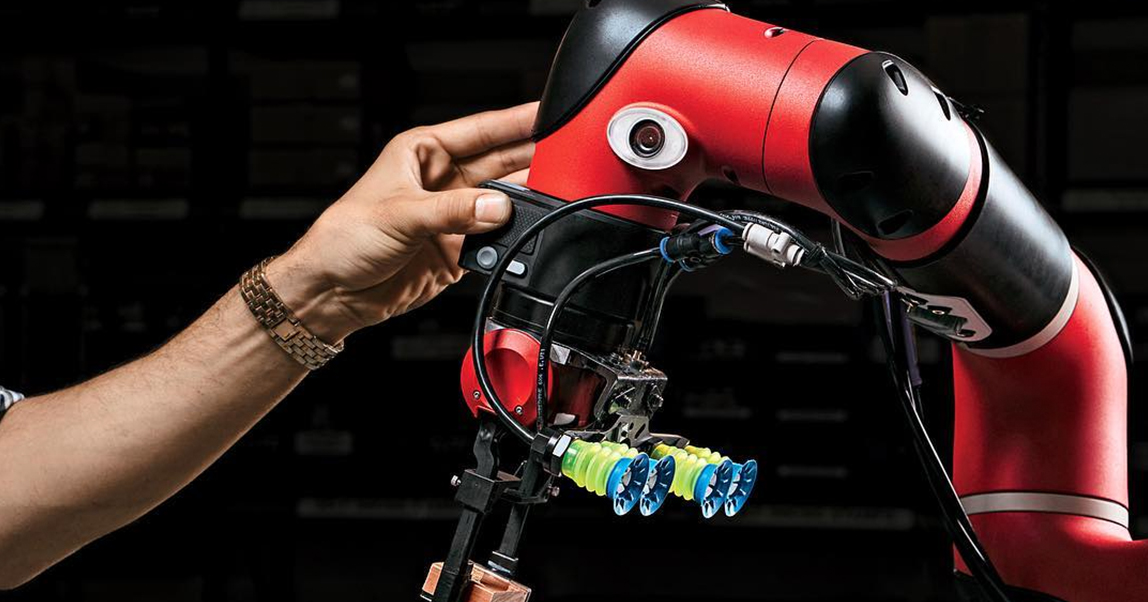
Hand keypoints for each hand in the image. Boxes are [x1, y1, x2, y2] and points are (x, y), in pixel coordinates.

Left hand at [266, 102, 537, 341]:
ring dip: (526, 203)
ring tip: (555, 196)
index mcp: (424, 152)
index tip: (550, 113)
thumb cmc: (344, 238)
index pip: (481, 130)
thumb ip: (453, 211)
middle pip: (501, 164)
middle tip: (568, 158)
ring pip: (504, 203)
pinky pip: (497, 240)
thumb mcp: (400, 215)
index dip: (517, 121)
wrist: (331, 292)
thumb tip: (498, 208)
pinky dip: (513, 240)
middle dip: (533, 159)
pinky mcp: (459, 250)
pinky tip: (529, 234)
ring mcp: (454, 215)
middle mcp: (442, 180)